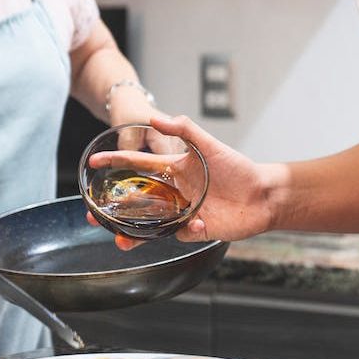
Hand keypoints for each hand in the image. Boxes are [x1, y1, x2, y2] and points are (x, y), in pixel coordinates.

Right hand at [99, 114, 275, 249]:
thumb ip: (184, 129)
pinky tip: (200, 222)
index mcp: (173, 170)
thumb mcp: (210, 145)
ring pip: (151, 224)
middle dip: (114, 208)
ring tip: (120, 240)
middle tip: (93, 213)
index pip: (137, 165)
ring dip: (133, 233)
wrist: (264, 195)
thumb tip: (156, 117)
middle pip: (137, 200)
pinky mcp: (196, 229)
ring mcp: (183, 212)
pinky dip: (187, 229)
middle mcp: (174, 191)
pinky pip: (180, 234)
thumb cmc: (238, 168)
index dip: (115, 162)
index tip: (93, 162)